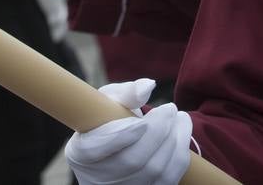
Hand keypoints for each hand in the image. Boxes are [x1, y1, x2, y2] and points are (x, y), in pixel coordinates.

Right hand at [66, 79, 191, 184]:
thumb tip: (148, 87)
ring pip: (155, 171)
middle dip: (157, 133)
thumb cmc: (110, 119)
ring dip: (174, 141)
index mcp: (81, 153)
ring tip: (180, 117)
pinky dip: (179, 154)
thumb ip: (125, 93)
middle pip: (132, 161)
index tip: (142, 120)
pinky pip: (168, 179)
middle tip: (170, 108)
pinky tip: (181, 133)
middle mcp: (99, 178)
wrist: (120, 147)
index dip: (121, 136)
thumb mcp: (109, 102)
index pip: (96, 148)